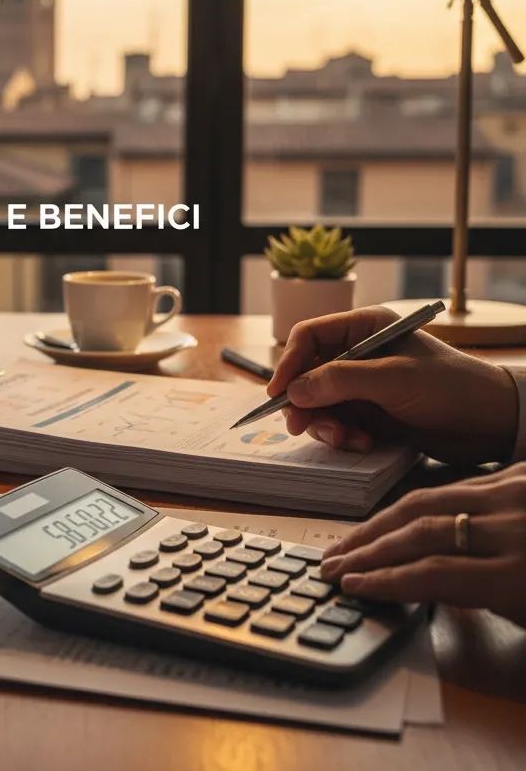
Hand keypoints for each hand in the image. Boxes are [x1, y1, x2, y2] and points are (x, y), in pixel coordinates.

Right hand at [266, 306, 518, 465]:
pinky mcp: (369, 412)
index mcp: (364, 328)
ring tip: (347, 438)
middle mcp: (358, 353)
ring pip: (318, 402)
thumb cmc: (451, 387)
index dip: (289, 362)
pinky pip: (336, 422)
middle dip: (304, 401)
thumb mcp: (393, 380)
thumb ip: (340, 381)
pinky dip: (342, 435)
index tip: (278, 392)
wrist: (493, 423)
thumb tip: (293, 391)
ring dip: (325, 423)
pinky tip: (363, 443)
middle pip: (307, 373)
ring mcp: (362, 385)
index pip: (309, 336)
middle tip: (300, 425)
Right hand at [320, 465, 525, 627]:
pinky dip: (416, 502)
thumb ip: (482, 598)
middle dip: (369, 550)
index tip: (352, 586)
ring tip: (349, 540)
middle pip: (421, 533)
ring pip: (426, 501)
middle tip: (333, 563)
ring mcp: (514, 492)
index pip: (435, 574)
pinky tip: (392, 517)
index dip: (386, 580)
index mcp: (522, 575)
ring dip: (380, 522)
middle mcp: (514, 526)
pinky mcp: (518, 473)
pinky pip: (452, 484)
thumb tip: (419, 583)